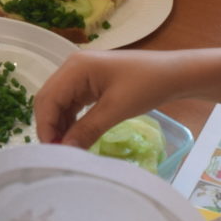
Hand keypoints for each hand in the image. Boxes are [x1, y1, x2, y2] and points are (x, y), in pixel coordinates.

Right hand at [34, 49, 179, 145]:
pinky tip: (76, 137)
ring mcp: (80, 74)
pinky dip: (71, 120)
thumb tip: (66, 150)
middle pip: (49, 100)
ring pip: (59, 103)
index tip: (53, 152)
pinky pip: (72, 103)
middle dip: (50, 126)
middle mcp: (72, 68)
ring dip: (60, 125)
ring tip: (67, 149)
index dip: (46, 126)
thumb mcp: (116, 109)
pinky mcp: (90, 83)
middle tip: (58, 153)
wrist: (174, 74)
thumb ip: (87, 129)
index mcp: (75, 68)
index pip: (48, 99)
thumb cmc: (147, 85)